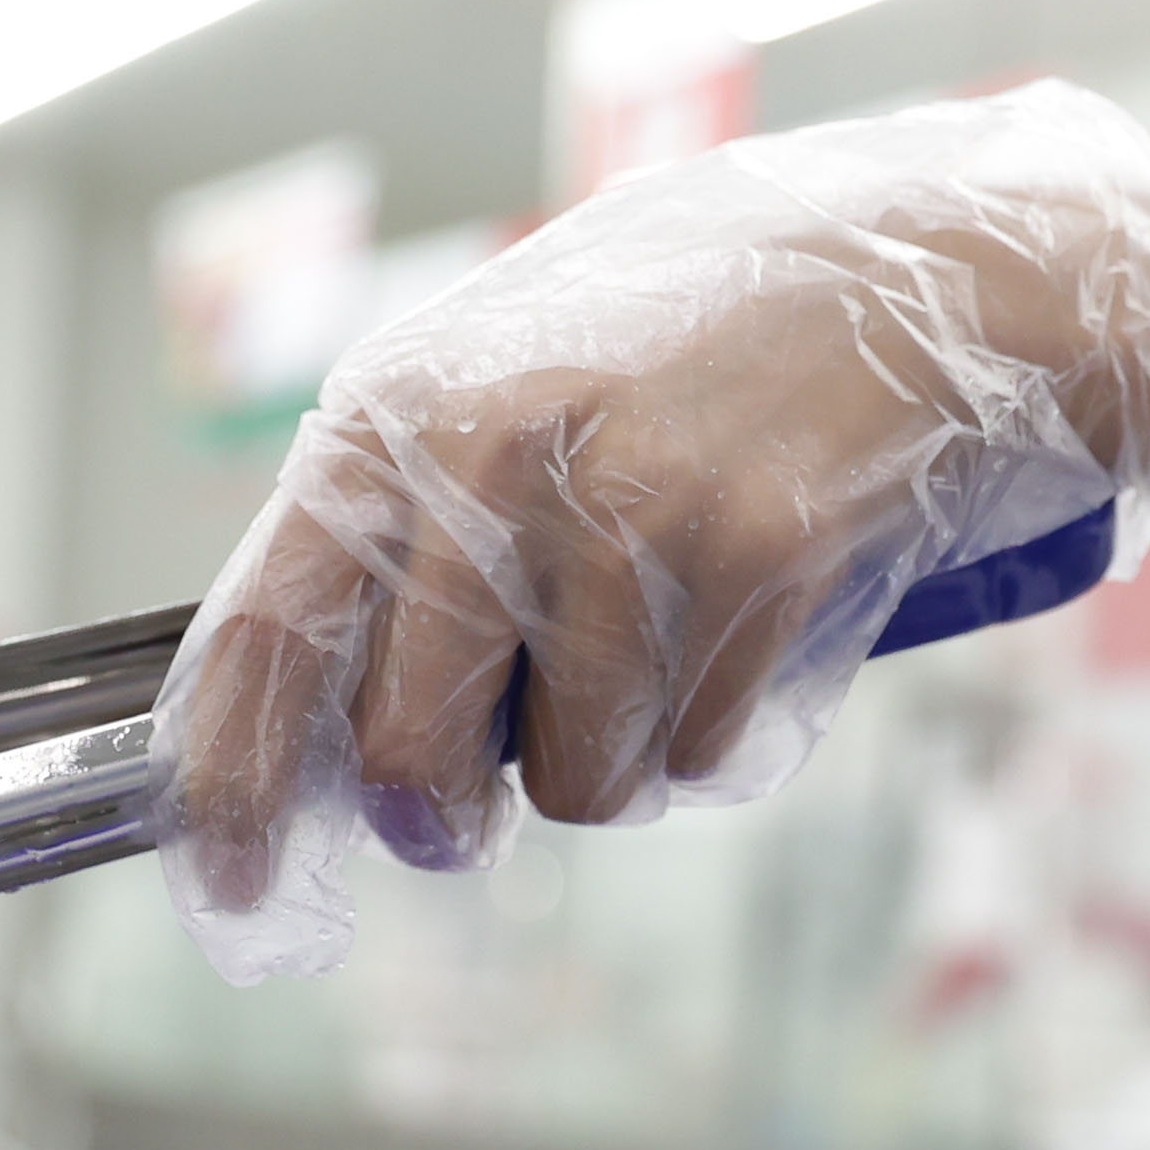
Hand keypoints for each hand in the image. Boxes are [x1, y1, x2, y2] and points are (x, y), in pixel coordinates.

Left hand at [154, 82, 1149, 983]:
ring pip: (568, 778)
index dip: (231, 788)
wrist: (919, 261)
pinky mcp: (750, 551)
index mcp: (397, 408)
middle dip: (443, 815)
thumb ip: (404, 528)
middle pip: (408, 756)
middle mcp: (487, 451)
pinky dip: (714, 727)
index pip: (265, 632)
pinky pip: (693, 753)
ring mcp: (623, 502)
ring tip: (661, 638)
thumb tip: (316, 728)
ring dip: (613, 757)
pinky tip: (743, 619)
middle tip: (478, 806)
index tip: (229, 887)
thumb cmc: (692, 335)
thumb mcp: (506, 379)